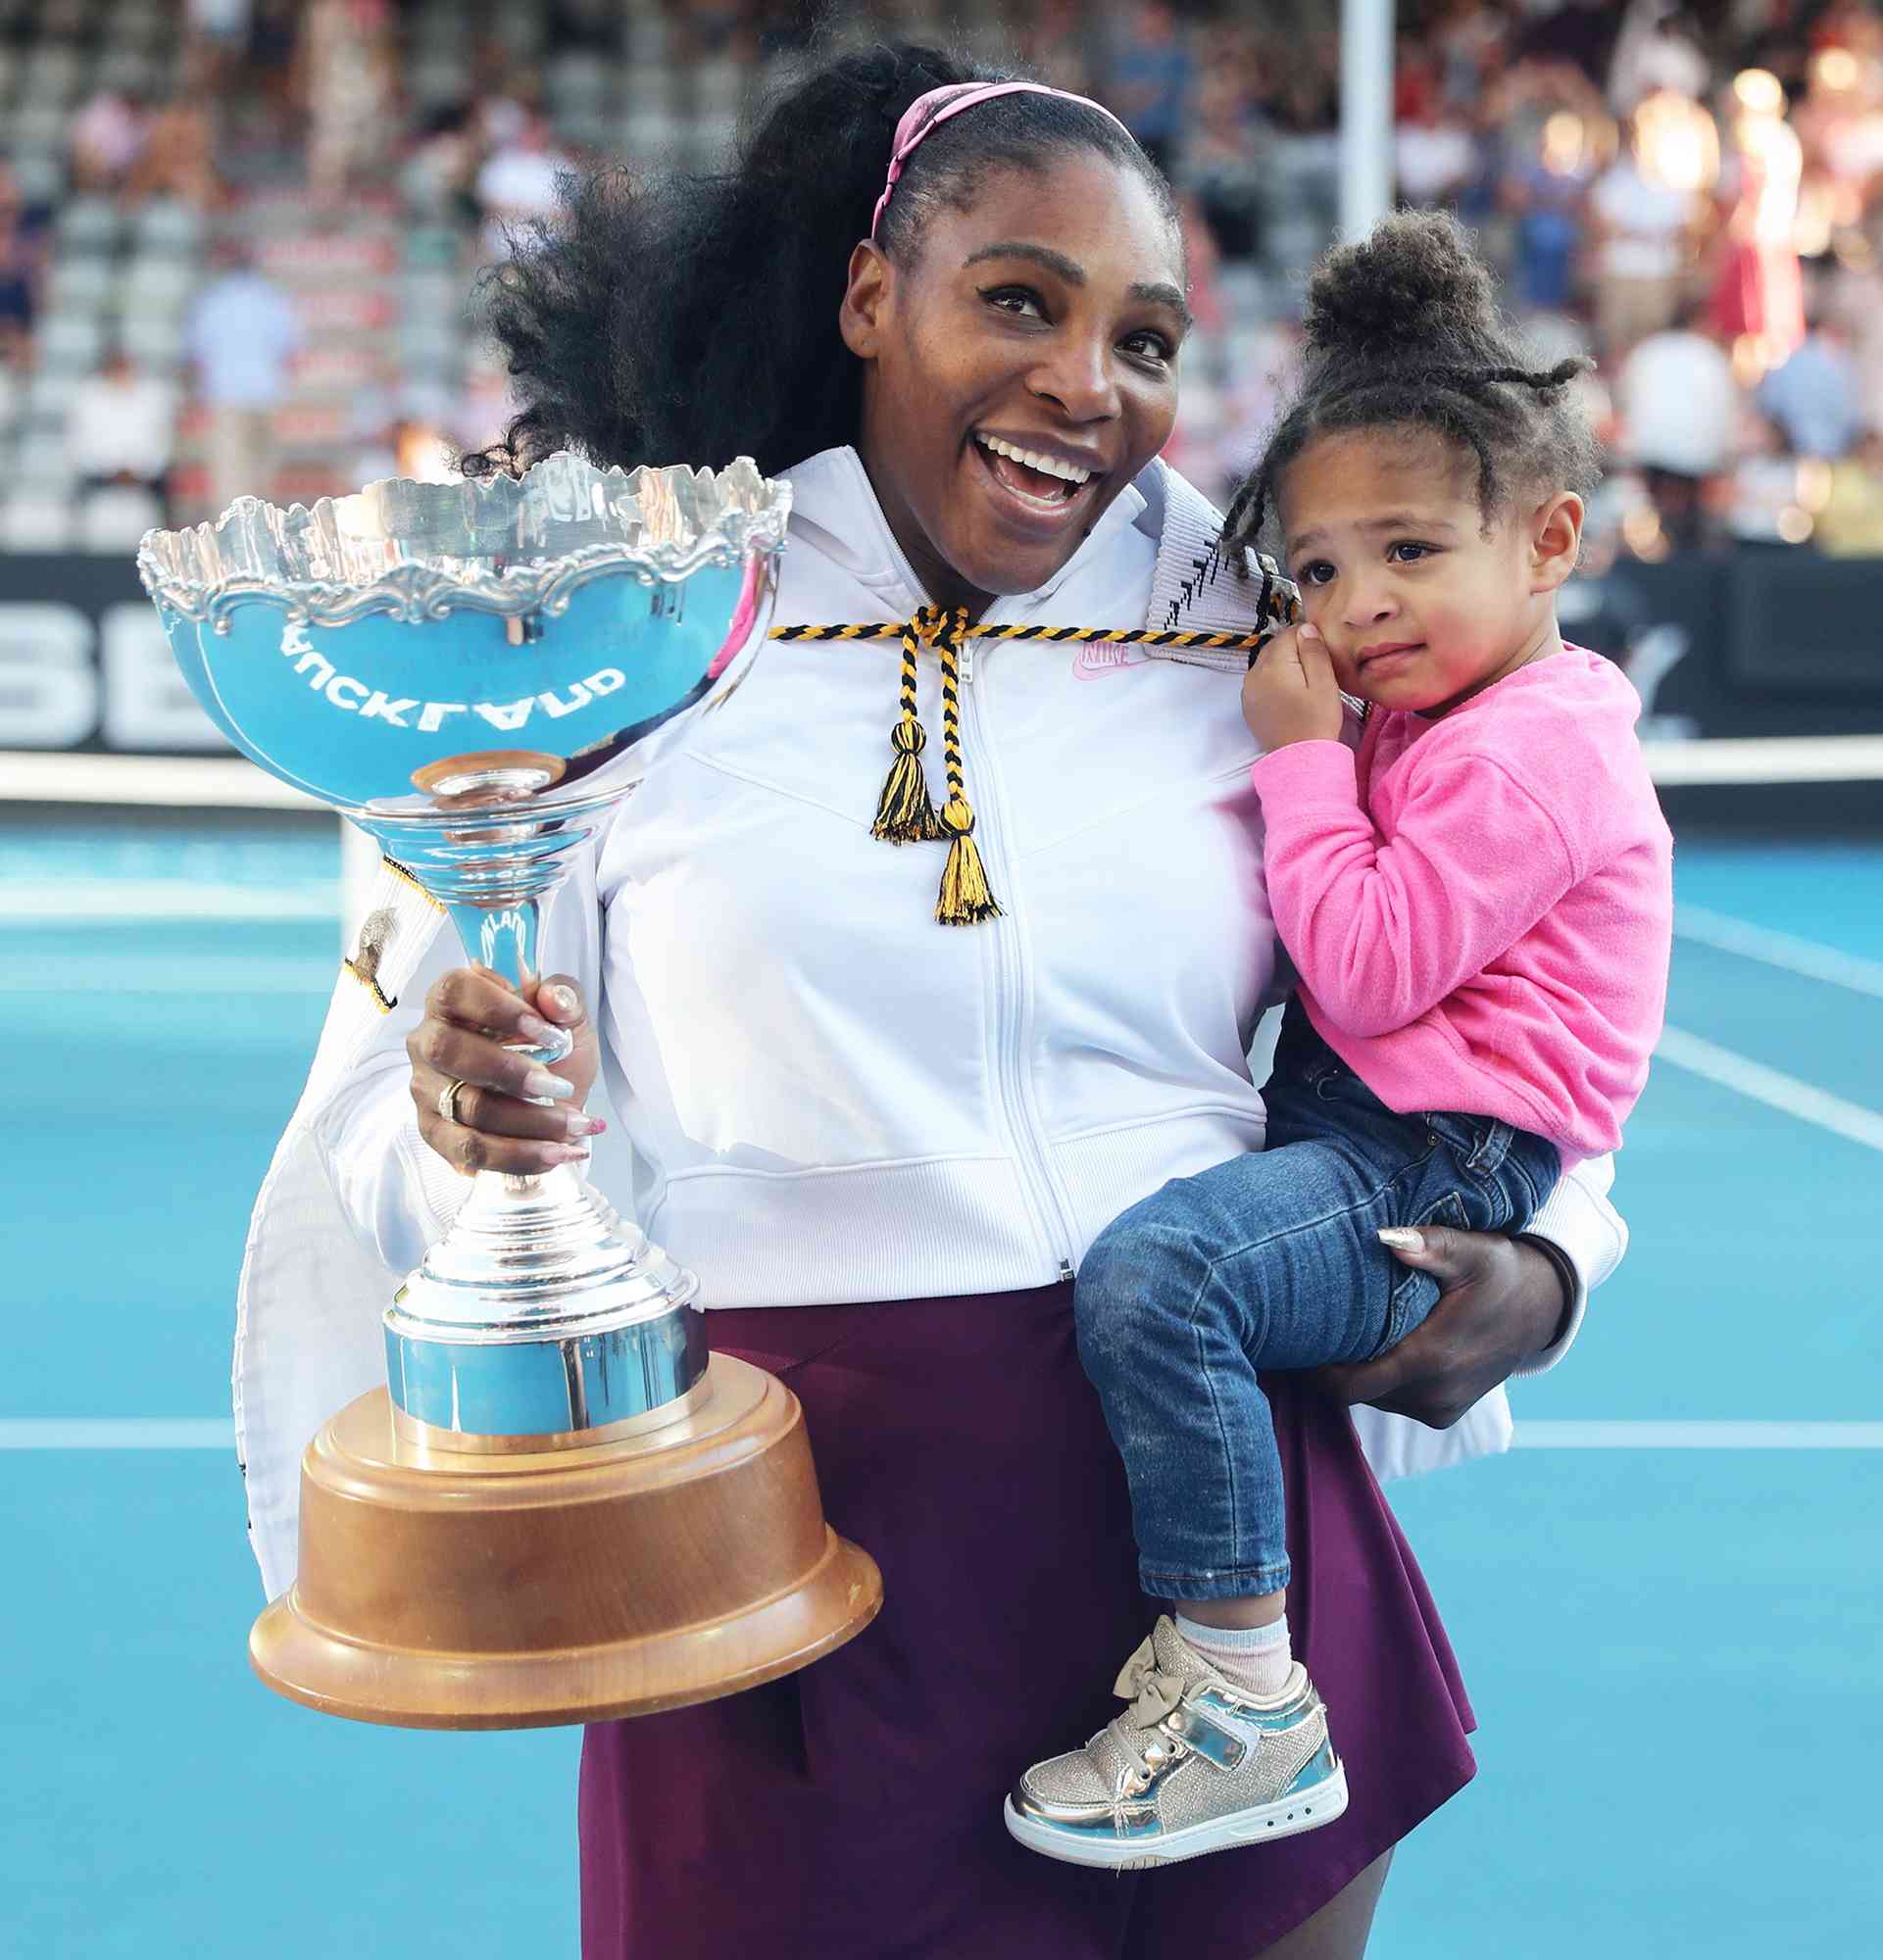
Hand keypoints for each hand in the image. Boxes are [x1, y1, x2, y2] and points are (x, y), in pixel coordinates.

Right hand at [408, 968, 602, 1175]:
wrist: (555, 1096)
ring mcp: (427, 1090)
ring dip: (530, 1121)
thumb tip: (553, 999)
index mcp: (452, 1001)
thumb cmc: (552, 1047)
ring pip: (468, 1108)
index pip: (455, 991)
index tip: (550, 1033)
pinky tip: (560, 1152)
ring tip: (576, 1124)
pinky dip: (522, 1155)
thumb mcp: (567, 1016)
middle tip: (560, 1086)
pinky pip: (472, 1151)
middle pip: (449, 1052)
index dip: (500, 1010)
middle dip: (512, 1073)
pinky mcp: (436, 1133)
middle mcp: (428, 1043)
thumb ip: (564, 997)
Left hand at [1241, 622, 1343, 751]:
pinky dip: (1275, 681)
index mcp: (1273, 664)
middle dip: (1295, 651)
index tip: (1322, 652)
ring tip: (1304, 683)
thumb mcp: (1324, 683)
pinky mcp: (1249, 705)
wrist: (1300, 760)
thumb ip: (1314, 651)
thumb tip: (1305, 627)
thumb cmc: (1317, 721)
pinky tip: (1290, 695)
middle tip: (1316, 669)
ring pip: (1268, 663)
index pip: (1289, 633)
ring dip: (1285, 666)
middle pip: (1276, 647)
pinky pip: (1262, 681)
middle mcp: (1254, 673)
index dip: (1308, 637)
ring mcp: (1248, 690)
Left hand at [1312, 1226, 1570, 1428]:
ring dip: (1354, 1373)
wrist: (1540, 1308)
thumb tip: (1385, 1237)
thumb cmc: (1500, 1272)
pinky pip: (1393, 1400)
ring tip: (1333, 1335)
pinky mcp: (1443, 1414)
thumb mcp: (1472, 1251)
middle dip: (1327, 1367)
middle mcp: (1433, 1395)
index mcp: (1431, 1359)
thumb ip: (1429, 1245)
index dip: (1315, 1369)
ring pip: (1372, 1398)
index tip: (1291, 1339)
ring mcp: (1439, 1409)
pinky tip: (1369, 1347)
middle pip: (1355, 1392)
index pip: (1350, 1384)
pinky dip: (1378, 1379)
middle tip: (1302, 1330)